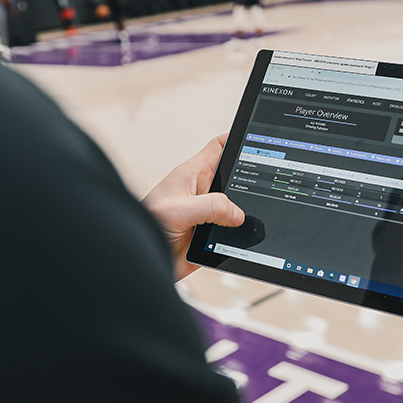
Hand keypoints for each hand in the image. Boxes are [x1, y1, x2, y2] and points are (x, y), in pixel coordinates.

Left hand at [143, 135, 244, 280]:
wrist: (140, 263)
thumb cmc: (146, 227)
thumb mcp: (179, 210)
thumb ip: (211, 206)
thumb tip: (238, 214)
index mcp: (190, 176)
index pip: (218, 148)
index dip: (236, 140)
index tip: (254, 139)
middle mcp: (200, 193)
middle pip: (232, 178)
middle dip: (247, 181)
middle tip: (263, 187)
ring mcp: (205, 214)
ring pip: (235, 207)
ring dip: (243, 213)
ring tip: (254, 215)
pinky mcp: (209, 237)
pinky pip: (232, 233)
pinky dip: (239, 236)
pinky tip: (242, 239)